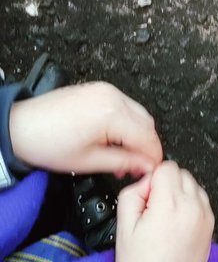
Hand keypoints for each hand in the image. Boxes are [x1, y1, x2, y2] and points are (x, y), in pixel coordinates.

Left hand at [8, 82, 162, 176]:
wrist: (20, 127)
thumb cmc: (46, 143)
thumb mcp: (89, 161)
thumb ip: (124, 162)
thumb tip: (145, 166)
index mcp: (112, 114)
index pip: (148, 137)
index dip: (153, 157)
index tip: (151, 171)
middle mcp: (113, 97)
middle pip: (147, 124)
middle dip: (146, 146)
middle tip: (136, 167)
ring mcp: (107, 91)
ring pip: (138, 114)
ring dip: (137, 134)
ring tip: (123, 155)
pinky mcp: (100, 90)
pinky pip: (125, 106)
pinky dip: (126, 123)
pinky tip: (115, 139)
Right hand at [115, 162, 213, 261]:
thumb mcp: (123, 226)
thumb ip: (132, 193)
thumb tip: (147, 182)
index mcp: (171, 204)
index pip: (166, 167)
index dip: (151, 180)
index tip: (145, 199)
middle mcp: (193, 207)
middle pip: (182, 173)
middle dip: (166, 185)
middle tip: (152, 210)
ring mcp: (206, 217)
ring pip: (194, 186)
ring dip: (180, 194)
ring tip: (165, 220)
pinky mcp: (211, 228)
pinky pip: (202, 202)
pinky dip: (190, 206)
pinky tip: (176, 226)